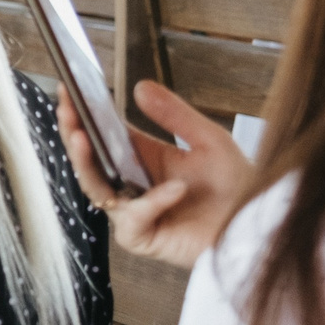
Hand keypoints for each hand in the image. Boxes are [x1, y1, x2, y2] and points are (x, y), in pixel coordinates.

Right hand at [58, 80, 252, 270]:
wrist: (259, 224)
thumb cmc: (238, 188)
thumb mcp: (208, 140)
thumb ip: (174, 115)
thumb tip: (140, 86)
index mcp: (143, 159)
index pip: (102, 135)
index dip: (83, 115)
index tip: (69, 91)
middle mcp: (133, 185)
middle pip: (90, 161)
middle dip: (73, 134)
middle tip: (65, 110)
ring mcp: (135, 212)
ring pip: (96, 189)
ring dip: (85, 163)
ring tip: (82, 138)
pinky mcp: (144, 237)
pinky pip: (133, 219)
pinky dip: (152, 202)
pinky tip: (176, 188)